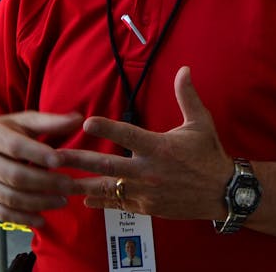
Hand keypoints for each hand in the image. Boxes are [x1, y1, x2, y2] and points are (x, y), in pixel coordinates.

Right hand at [0, 110, 83, 226]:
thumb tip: (78, 119)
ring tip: (63, 200)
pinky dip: (23, 219)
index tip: (60, 160)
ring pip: (10, 197)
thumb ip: (49, 121)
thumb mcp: (20, 122)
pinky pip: (3, 214)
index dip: (38, 154)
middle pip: (15, 175)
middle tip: (70, 185)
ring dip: (39, 202)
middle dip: (45, 182)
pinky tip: (42, 219)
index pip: (15, 146)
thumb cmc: (1, 134)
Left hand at [58, 66, 230, 219]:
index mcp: (159, 147)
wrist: (222, 192)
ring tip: (58, 182)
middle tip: (53, 157)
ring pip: (107, 189)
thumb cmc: (209, 154)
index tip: (86, 123)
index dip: (107, 129)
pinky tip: (84, 201)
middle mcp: (149, 170)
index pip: (128, 135)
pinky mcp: (147, 207)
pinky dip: (100, 203)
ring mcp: (146, 192)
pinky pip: (119, 205)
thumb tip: (184, 68)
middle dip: (78, 161)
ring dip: (82, 185)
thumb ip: (187, 96)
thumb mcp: (200, 122)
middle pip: (107, 165)